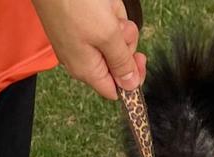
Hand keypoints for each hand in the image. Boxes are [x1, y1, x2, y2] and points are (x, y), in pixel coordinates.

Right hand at [31, 0, 145, 99]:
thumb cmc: (73, 1)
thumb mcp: (107, 35)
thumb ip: (122, 62)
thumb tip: (130, 86)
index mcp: (86, 69)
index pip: (115, 90)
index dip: (131, 79)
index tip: (140, 59)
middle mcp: (81, 59)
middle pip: (116, 63)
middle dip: (124, 43)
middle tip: (118, 26)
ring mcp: (78, 41)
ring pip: (112, 41)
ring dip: (117, 25)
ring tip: (107, 10)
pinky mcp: (77, 24)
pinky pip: (103, 24)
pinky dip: (108, 13)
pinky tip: (102, 4)